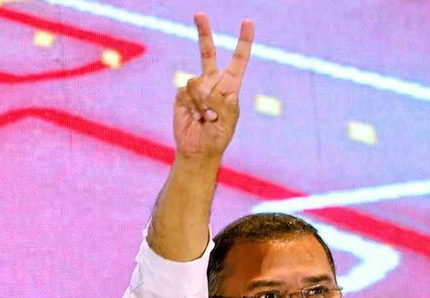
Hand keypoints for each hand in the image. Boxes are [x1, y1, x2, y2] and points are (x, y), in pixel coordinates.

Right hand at [173, 13, 253, 159]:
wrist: (198, 150)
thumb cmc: (218, 136)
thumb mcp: (227, 119)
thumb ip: (220, 101)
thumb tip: (205, 88)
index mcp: (230, 86)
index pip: (238, 60)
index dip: (243, 41)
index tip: (247, 22)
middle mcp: (212, 82)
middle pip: (206, 52)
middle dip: (203, 33)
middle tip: (199, 14)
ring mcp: (196, 88)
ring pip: (196, 81)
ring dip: (202, 101)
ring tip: (206, 117)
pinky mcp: (182, 96)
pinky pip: (185, 92)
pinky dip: (192, 106)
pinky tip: (195, 117)